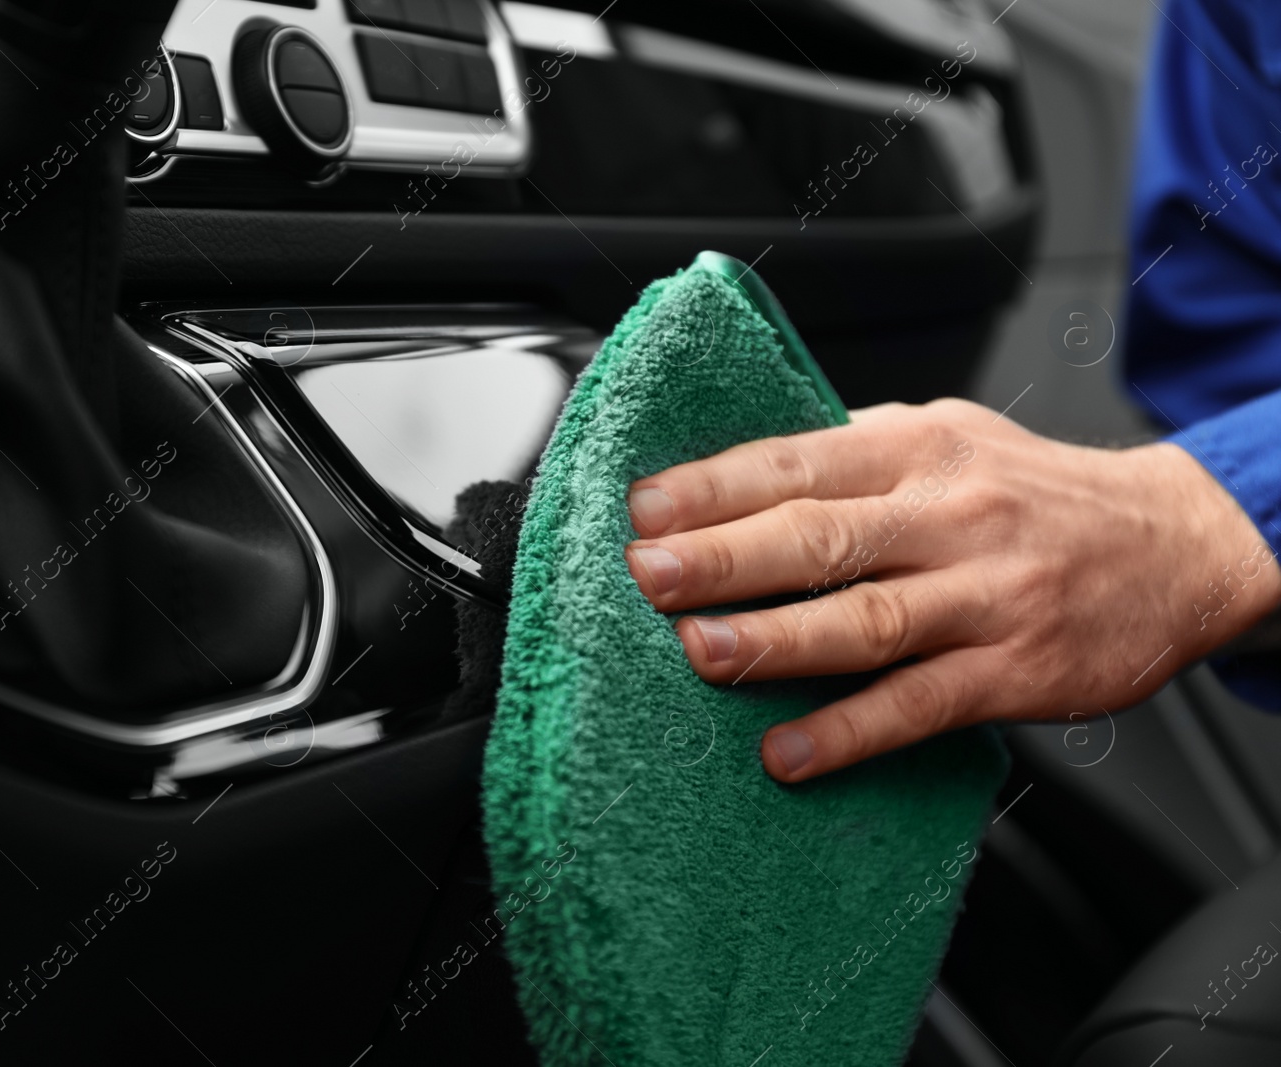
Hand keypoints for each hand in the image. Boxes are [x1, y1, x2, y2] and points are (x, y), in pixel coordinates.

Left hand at [623, 398, 1280, 781]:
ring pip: (867, 620)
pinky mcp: (1013, 671)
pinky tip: (790, 753)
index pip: (796, 463)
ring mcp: (983, 596)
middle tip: (651, 576)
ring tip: (701, 654)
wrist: (1174, 545)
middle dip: (726, 557)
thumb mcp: (948, 435)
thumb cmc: (1036, 491)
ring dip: (777, 641)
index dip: (715, 486)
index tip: (645, 510)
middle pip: (821, 535)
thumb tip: (739, 472)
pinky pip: (921, 705)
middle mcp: (948, 516)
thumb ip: (851, 450)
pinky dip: (851, 731)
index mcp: (916, 448)